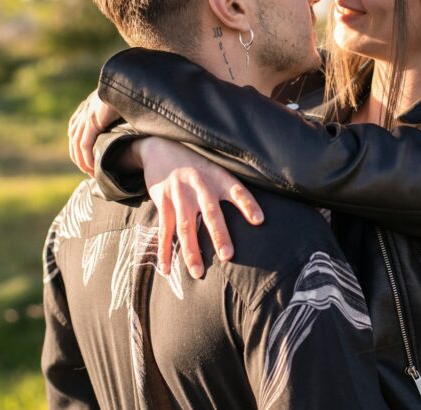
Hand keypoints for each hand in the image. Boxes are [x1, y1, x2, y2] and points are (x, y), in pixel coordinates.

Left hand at [68, 89, 120, 175]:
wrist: (125, 84)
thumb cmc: (126, 95)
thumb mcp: (117, 106)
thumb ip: (114, 116)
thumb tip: (125, 127)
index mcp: (86, 108)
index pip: (76, 133)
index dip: (81, 150)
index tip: (89, 162)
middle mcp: (82, 113)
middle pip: (74, 141)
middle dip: (80, 158)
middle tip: (89, 172)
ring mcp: (85, 117)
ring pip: (78, 146)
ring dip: (83, 161)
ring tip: (91, 173)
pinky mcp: (92, 121)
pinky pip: (85, 145)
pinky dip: (87, 157)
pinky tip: (92, 167)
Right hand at [137, 137, 263, 278]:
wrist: (160, 147)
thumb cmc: (197, 165)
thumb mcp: (215, 168)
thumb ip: (230, 189)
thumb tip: (258, 217)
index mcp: (217, 176)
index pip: (237, 190)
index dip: (248, 204)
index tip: (259, 220)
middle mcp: (199, 184)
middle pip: (211, 212)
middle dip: (219, 234)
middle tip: (228, 255)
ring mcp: (179, 193)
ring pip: (186, 226)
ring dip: (191, 250)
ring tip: (198, 272)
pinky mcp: (162, 200)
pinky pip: (164, 229)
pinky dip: (164, 250)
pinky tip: (166, 268)